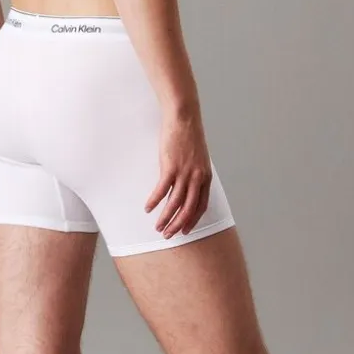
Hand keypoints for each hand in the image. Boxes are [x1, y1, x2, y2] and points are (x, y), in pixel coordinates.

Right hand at [144, 108, 212, 237]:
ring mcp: (184, 173)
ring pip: (175, 203)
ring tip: (158, 227)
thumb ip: (194, 173)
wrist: (184, 118)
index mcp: (205, 177)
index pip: (201, 206)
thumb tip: (186, 185)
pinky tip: (148, 208)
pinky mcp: (171, 167)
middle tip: (169, 235)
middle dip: (178, 225)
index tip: (185, 230)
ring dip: (166, 218)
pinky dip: (155, 201)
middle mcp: (197, 178)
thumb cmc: (188, 136)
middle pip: (189, 208)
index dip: (193, 220)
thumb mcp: (197, 158)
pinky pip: (162, 190)